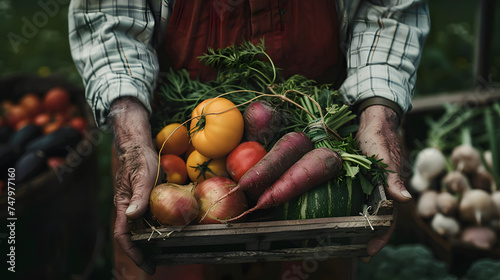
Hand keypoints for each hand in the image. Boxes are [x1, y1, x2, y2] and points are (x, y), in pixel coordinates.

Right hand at [109, 97, 157, 273]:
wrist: (140, 147)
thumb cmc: (139, 160)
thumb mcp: (142, 176)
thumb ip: (138, 195)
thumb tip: (132, 215)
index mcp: (124, 205)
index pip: (124, 235)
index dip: (133, 252)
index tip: (146, 264)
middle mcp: (129, 209)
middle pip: (133, 237)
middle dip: (143, 253)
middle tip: (157, 265)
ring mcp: (138, 206)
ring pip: (142, 229)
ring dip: (151, 243)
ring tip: (164, 254)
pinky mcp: (146, 201)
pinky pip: (150, 219)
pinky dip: (157, 229)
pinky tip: (169, 233)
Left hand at [356, 105, 410, 255]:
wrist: (372, 120)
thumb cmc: (378, 136)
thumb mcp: (382, 155)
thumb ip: (393, 177)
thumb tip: (404, 201)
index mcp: (391, 189)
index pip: (389, 219)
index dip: (381, 237)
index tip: (369, 252)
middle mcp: (383, 191)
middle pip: (379, 220)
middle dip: (369, 238)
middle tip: (357, 253)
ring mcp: (372, 186)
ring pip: (368, 211)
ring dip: (360, 227)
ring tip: (346, 241)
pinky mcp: (361, 179)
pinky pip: (358, 199)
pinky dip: (352, 210)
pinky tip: (340, 217)